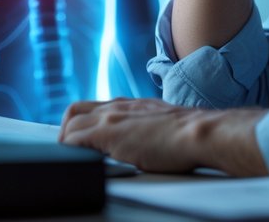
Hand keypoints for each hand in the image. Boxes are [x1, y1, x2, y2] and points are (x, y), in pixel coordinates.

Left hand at [59, 98, 268, 175]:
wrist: (201, 133)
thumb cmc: (190, 135)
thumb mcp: (163, 124)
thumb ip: (148, 128)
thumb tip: (149, 142)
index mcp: (131, 104)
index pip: (94, 107)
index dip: (84, 123)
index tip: (83, 141)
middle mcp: (118, 106)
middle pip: (75, 110)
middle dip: (67, 130)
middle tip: (71, 151)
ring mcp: (111, 117)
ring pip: (70, 123)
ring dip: (66, 141)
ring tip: (72, 160)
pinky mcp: (108, 132)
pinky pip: (73, 139)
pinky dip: (69, 151)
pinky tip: (77, 164)